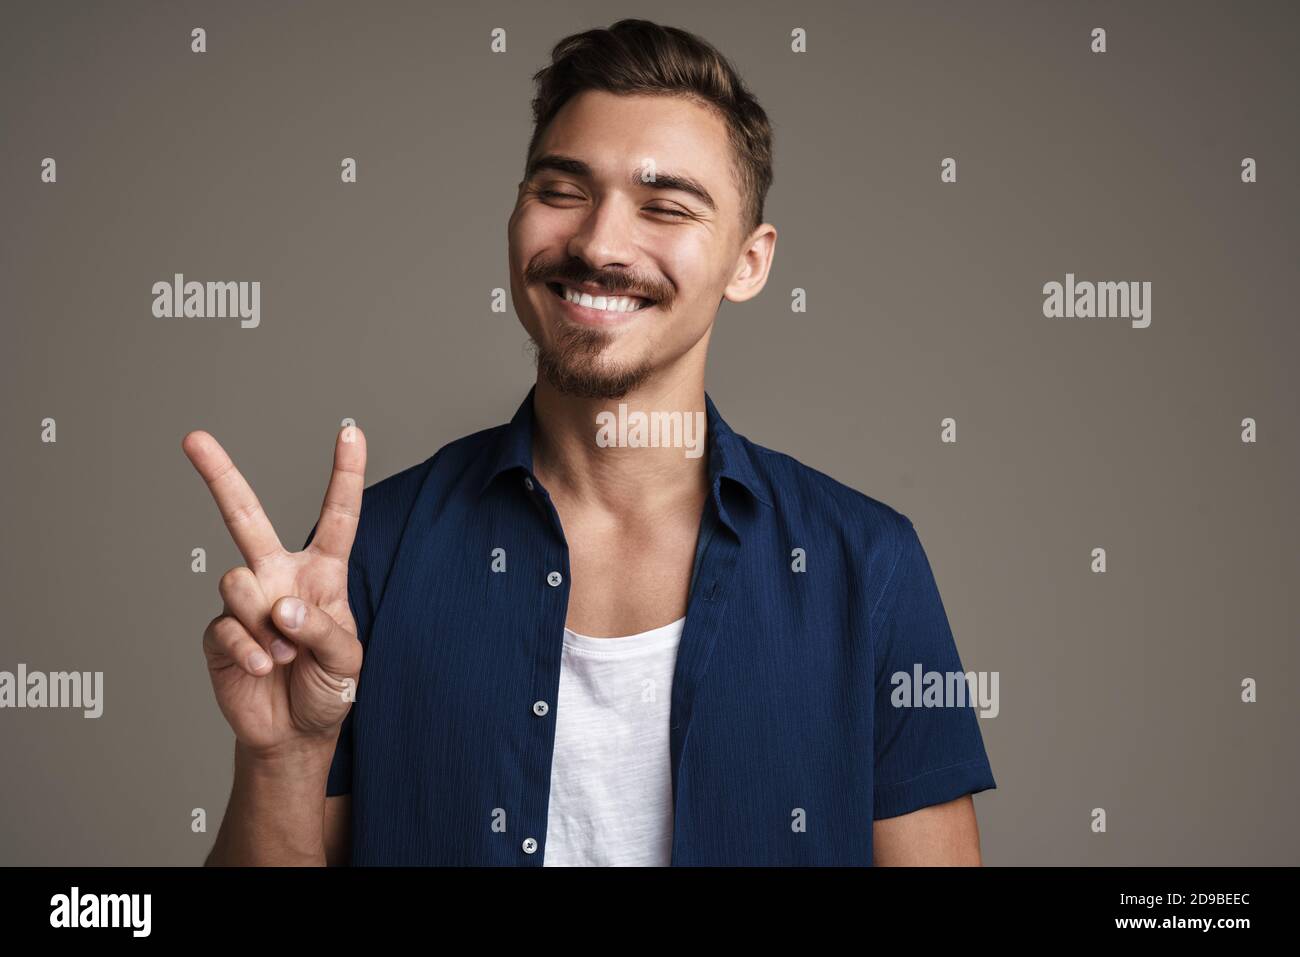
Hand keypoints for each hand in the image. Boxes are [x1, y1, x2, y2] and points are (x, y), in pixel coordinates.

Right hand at [182, 424, 366, 755]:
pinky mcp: (219, 631)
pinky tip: (266, 668)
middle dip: (218, 475)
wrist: (294, 733)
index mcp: (322, 573)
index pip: (337, 517)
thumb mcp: (347, 660)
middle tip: (193, 438)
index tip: (351, 430)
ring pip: (238, 580)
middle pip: (246, 517)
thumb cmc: (329, 687)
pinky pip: (227, 625)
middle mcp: (279, 576)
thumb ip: (322, 628)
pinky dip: (251, 650)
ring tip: (286, 653)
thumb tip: (279, 606)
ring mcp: (246, 602)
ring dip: (266, 622)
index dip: (345, 474)